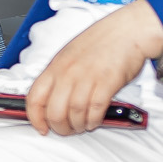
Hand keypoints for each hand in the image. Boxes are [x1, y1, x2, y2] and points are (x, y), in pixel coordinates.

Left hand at [26, 0, 162, 136]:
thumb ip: (59, 75)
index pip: (35, 98)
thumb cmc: (101, 41)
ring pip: (74, 113)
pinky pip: (95, 109)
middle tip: (65, 130)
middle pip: (54, 111)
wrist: (127, 30)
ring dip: (77, 125)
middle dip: (59, 127)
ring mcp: (87, 78)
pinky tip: (94, 121)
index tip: (41, 127)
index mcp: (55, 66)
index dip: (35, 118)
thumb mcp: (69, 55)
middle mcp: (68, 73)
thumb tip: (52, 98)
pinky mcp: (107, 82)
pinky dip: (93, 120)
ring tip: (81, 126)